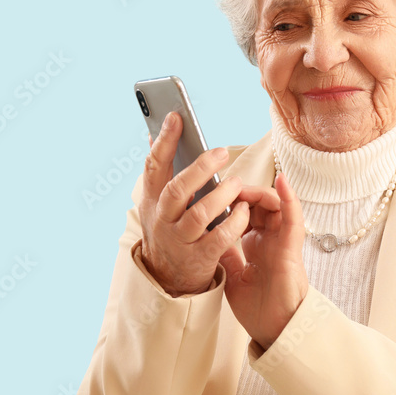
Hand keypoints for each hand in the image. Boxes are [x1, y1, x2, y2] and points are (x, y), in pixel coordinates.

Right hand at [138, 111, 250, 296]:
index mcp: (151, 200)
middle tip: (222, 152)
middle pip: (177, 189)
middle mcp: (163, 219)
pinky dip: (234, 222)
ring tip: (237, 183)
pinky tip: (244, 210)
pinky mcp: (200, 257)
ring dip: (221, 195)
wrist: (167, 277)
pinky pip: (219, 237)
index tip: (176, 116)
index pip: (154, 166)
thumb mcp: (156, 202)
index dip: (164, 141)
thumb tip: (154, 132)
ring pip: (200, 214)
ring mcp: (180, 240)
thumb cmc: (168, 228)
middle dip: (200, 168)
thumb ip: (159, 171)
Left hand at [219, 172, 307, 349]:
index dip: (233, 201)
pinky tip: (281, 181)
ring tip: (242, 186)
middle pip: (260, 205)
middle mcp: (270, 240)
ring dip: (259, 191)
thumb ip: (227, 256)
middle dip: (243, 192)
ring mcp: (282, 242)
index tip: (215, 193)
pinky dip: (289, 198)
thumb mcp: (232, 277)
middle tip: (226, 186)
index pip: (246, 213)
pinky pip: (293, 218)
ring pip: (276, 205)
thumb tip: (211, 237)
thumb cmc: (257, 309)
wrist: (273, 331)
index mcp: (257, 246)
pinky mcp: (291, 248)